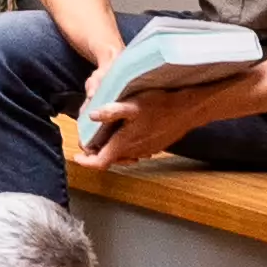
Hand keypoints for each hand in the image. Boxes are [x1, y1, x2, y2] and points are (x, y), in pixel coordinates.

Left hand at [77, 80, 218, 170]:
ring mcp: (146, 151)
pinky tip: (125, 134)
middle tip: (88, 142)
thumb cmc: (161, 104)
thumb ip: (112, 111)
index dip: (86, 162)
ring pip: (122, 156)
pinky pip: (135, 152)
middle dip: (97, 153)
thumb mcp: (133, 104)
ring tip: (104, 138)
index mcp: (124, 143)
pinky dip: (125, 148)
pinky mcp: (155, 147)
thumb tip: (91, 115)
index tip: (77, 157)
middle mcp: (134, 151)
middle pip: (110, 160)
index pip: (100, 163)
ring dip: (111, 150)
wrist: (189, 108)